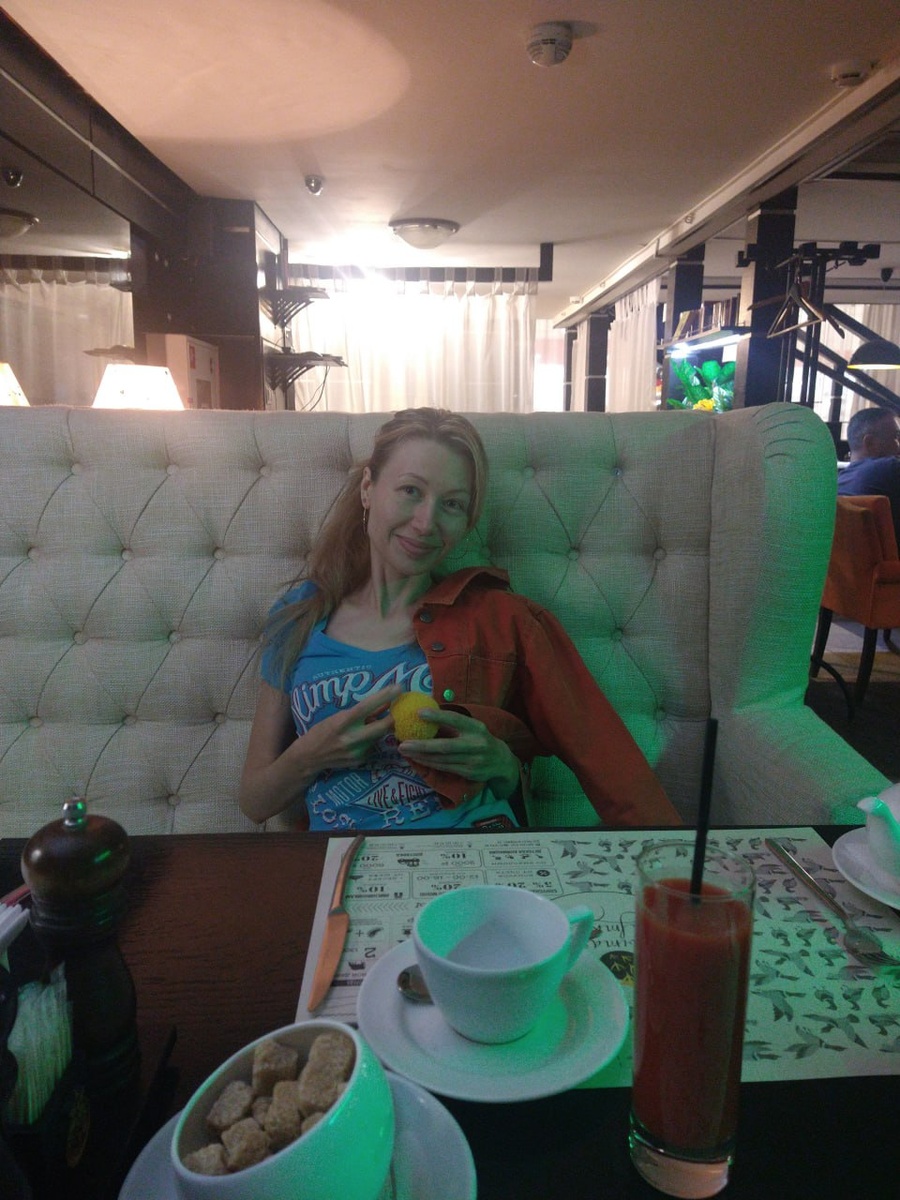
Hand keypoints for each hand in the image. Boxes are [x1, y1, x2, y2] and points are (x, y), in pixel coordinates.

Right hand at [290, 684, 401, 774]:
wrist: (309, 757)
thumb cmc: (322, 731)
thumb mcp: (338, 717)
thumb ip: (361, 712)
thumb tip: (383, 702)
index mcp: (342, 722)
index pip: (366, 707)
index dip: (384, 696)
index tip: (398, 687)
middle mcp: (351, 738)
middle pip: (383, 727)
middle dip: (392, 718)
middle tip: (396, 711)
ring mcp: (356, 752)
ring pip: (379, 736)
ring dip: (378, 729)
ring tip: (366, 726)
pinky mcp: (359, 761)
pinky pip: (372, 747)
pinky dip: (370, 741)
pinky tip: (359, 741)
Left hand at [398, 707, 519, 798]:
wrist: (501, 761)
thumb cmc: (480, 739)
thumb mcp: (473, 727)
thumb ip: (454, 723)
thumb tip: (427, 712)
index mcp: (476, 727)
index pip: (455, 720)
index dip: (437, 716)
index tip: (419, 712)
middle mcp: (475, 744)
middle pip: (445, 746)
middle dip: (422, 745)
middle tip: (403, 742)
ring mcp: (472, 761)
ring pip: (442, 759)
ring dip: (421, 756)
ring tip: (405, 750)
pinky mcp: (468, 773)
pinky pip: (444, 768)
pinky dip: (429, 763)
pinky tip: (417, 759)